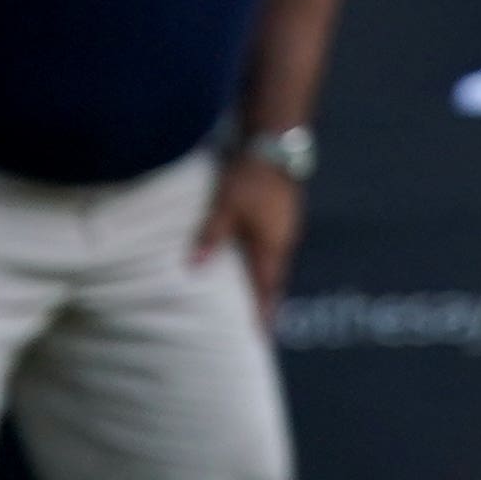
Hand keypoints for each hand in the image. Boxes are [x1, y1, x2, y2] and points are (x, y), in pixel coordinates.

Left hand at [196, 150, 304, 324]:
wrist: (277, 142)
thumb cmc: (250, 176)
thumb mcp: (225, 207)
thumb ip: (211, 237)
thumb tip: (193, 268)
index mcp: (272, 245)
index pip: (267, 289)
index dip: (264, 313)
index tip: (262, 337)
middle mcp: (284, 240)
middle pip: (275, 279)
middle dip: (267, 302)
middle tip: (261, 325)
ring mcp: (287, 226)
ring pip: (275, 262)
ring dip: (265, 281)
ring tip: (255, 297)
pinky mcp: (283, 213)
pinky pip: (274, 247)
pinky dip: (264, 261)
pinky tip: (253, 259)